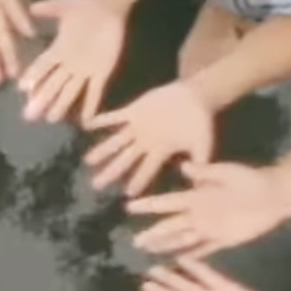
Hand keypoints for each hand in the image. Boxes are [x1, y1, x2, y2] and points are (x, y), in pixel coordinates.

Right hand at [18, 0, 125, 124]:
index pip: (42, 66)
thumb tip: (31, 8)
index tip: (22, 90)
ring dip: (61, 105)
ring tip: (50, 119)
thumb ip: (49, 8)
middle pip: (52, 84)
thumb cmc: (84, 7)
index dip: (33, 77)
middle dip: (41, 99)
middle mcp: (68, 64)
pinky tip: (85, 119)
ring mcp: (84, 70)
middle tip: (29, 116)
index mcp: (58, 49)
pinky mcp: (101, 72)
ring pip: (70, 91)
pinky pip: (94, 91)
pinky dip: (90, 104)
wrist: (108, 10)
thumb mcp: (64, 5)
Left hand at [84, 81, 213, 196]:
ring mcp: (138, 127)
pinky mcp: (134, 111)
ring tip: (88, 161)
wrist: (195, 95)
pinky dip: (102, 120)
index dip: (137, 182)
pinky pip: (115, 117)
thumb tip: (200, 184)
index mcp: (161, 151)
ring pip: (117, 141)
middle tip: (96, 186)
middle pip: (125, 160)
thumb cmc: (201, 121)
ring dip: (103, 151)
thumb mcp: (203, 144)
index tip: (127, 196)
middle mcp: (146, 142)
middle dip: (111, 173)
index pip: (147, 170)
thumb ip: (200, 162)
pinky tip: (87, 125)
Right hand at [127, 161, 287, 256]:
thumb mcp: (226, 171)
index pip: (168, 202)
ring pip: (183, 239)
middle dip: (153, 233)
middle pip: (171, 225)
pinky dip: (193, 255)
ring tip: (149, 252)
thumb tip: (183, 166)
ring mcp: (210, 228)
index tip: (130, 206)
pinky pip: (205, 249)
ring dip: (167, 246)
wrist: (273, 194)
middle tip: (135, 241)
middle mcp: (199, 214)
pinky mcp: (224, 239)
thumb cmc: (249, 179)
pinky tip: (179, 261)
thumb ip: (205, 171)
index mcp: (197, 196)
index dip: (150, 205)